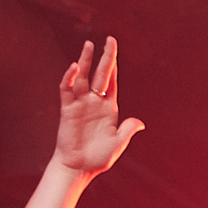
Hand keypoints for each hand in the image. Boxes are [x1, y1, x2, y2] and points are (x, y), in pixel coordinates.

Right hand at [53, 38, 144, 176]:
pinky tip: (75, 67)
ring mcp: (80, 104)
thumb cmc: (98, 158)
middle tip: (110, 39)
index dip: (114, 66)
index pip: (112, 82)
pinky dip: (70, 78)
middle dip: (106, 57)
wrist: (78, 168)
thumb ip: (127, 130)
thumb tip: (140, 123)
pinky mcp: (68, 110)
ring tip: (89, 44)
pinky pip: (67, 90)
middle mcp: (94, 102)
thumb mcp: (117, 143)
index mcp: (109, 108)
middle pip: (100, 74)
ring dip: (86, 61)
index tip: (115, 50)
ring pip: (83, 78)